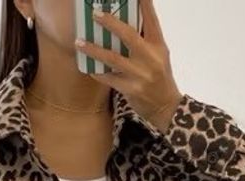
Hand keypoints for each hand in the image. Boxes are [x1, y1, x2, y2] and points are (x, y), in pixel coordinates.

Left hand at [75, 0, 182, 130]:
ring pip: (113, 58)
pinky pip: (109, 78)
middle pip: (129, 35)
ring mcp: (140, 74)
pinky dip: (97, 72)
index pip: (151, 19)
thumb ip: (145, 39)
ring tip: (79, 42)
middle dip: (110, 23)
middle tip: (95, 14)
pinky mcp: (131, 89)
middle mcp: (150, 57)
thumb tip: (123, 23)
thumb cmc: (159, 76)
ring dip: (94, 49)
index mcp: (158, 45)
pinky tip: (89, 68)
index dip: (144, 3)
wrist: (166, 107)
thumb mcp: (159, 55)